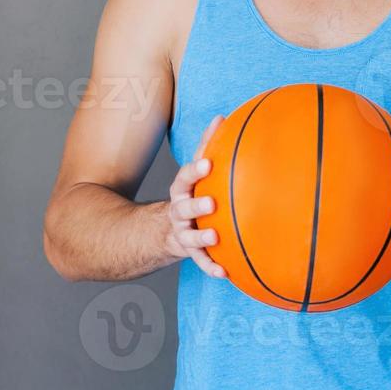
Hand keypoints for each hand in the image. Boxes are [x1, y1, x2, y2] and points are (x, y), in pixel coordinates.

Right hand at [165, 114, 226, 278]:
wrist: (164, 228)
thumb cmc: (190, 192)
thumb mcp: (194, 172)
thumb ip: (207, 145)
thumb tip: (222, 116)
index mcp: (182, 189)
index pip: (185, 177)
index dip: (195, 171)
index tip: (208, 164)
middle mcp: (179, 211)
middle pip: (184, 208)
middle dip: (196, 205)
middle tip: (211, 202)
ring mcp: (182, 233)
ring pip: (190, 236)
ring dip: (202, 236)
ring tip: (215, 236)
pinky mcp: (190, 251)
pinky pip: (200, 261)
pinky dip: (211, 267)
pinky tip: (225, 273)